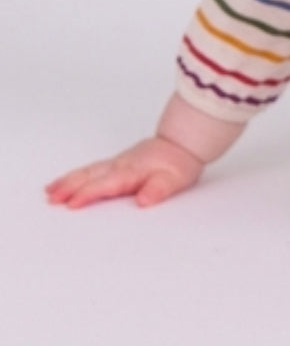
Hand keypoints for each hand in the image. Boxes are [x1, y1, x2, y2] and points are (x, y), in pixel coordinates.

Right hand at [45, 136, 204, 208]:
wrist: (184, 142)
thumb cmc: (179, 163)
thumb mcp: (175, 180)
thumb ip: (158, 189)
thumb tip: (144, 200)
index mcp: (132, 172)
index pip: (106, 184)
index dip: (88, 194)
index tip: (71, 203)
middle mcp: (121, 166)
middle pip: (91, 176)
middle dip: (70, 187)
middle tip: (51, 198)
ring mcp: (118, 162)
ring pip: (88, 171)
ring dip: (69, 180)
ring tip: (50, 190)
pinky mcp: (118, 162)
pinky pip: (92, 168)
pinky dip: (77, 174)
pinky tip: (67, 180)